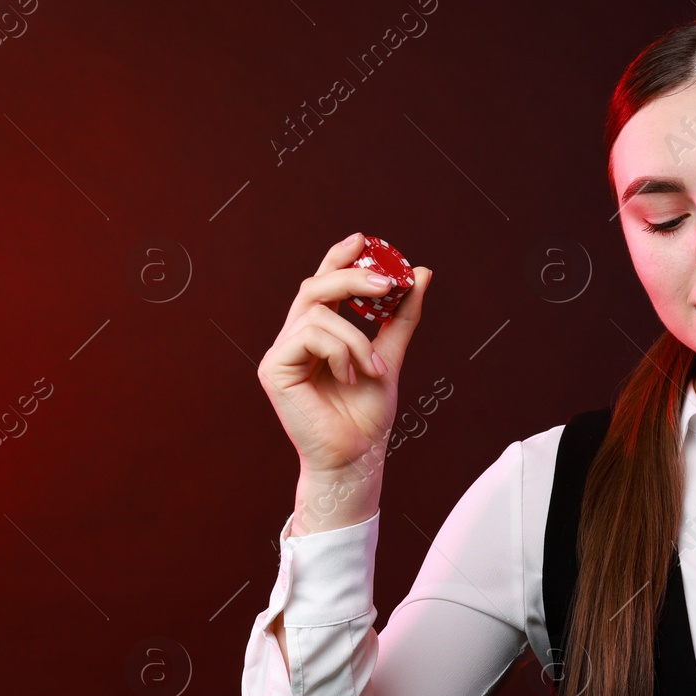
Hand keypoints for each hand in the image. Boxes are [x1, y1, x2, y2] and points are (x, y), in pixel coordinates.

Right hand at [257, 232, 432, 477]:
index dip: (339, 257)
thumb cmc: (367, 414)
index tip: (365, 239)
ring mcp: (281, 352)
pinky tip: (349, 377)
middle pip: (315, 286)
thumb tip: (421, 273)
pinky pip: (309, 335)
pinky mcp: (274, 368)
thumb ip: (400, 317)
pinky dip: (340, 352)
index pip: (324, 285)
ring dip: (356, 339)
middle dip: (351, 276)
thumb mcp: (391, 356)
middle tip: (387, 281)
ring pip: (319, 313)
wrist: (357, 456)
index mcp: (318, 334)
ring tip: (372, 369)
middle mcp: (295, 338)